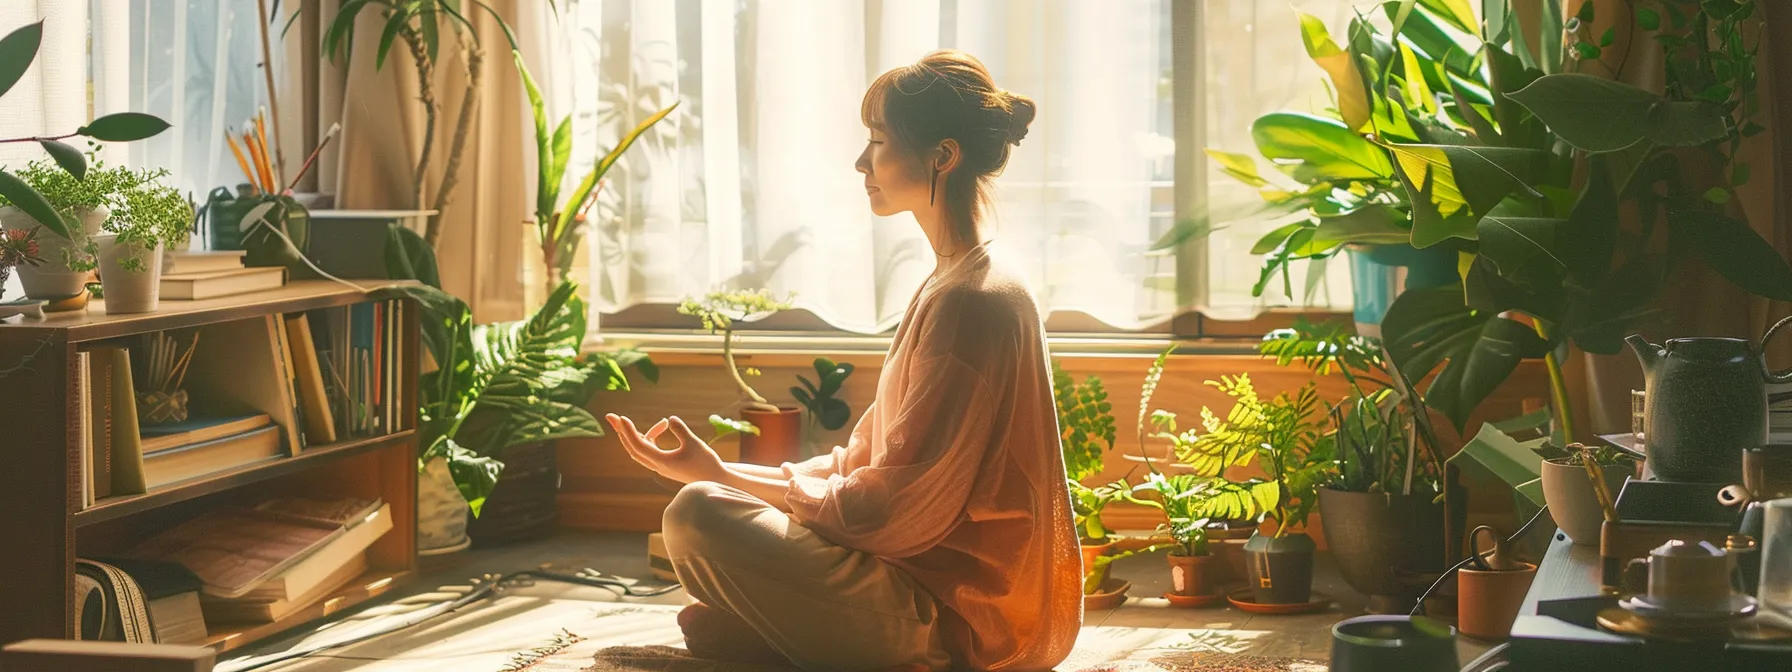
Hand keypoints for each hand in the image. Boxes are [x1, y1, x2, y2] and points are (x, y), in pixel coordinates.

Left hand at [606, 414, 728, 485]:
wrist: (714, 480)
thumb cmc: (705, 462)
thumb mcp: (694, 443)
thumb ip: (680, 430)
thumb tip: (670, 419)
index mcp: (662, 461)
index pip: (639, 445)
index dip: (629, 431)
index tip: (622, 418)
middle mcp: (657, 465)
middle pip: (632, 448)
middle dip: (621, 432)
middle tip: (610, 416)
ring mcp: (660, 466)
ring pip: (640, 449)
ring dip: (638, 434)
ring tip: (653, 422)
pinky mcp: (665, 464)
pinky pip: (650, 449)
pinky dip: (651, 437)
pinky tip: (663, 426)